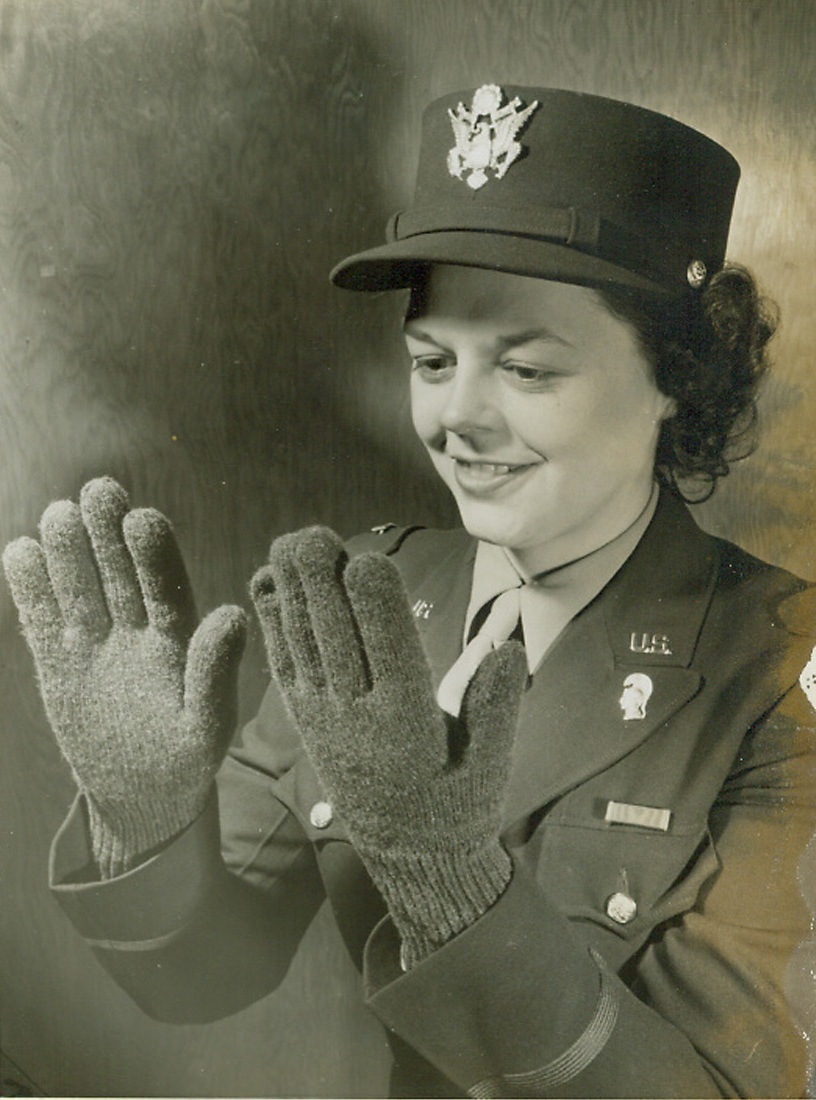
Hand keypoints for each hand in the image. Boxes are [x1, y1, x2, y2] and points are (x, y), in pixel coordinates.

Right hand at [3, 477, 246, 878]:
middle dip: (109, 532)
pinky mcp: (58, 660)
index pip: (165, 586)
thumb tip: (232, 616)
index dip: (154, 553)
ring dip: (68, 551)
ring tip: (58, 515)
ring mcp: (95, 642)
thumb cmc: (186, 758)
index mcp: (179, 638)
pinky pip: (43, 618)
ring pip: (79, 586)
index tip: (142, 518)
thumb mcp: (206, 726)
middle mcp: (136, 628)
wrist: (141, 793)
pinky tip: (20, 552)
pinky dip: (30, 589)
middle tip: (99, 489)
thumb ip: (215, 675)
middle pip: (119, 572)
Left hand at [250, 525, 527, 966]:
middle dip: (322, 586)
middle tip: (314, 536)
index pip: (391, 656)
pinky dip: (272, 625)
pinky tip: (264, 586)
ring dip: (292, 593)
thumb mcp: (492, 766)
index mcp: (408, 724)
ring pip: (304, 646)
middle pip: (337, 641)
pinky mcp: (306, 721)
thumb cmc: (460, 803)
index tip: (367, 560)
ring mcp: (324, 718)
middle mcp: (358, 717)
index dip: (377, 607)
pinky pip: (283, 666)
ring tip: (288, 544)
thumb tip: (509, 650)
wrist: (411, 858)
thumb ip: (497, 709)